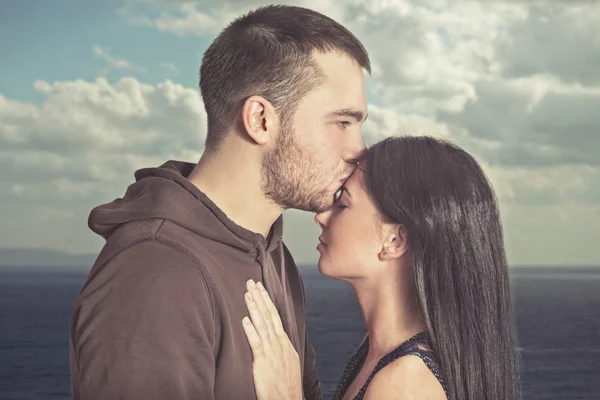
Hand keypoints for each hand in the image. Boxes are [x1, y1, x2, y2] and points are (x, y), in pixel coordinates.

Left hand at [242, 279, 302, 399]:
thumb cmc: (286, 385)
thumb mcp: (288, 361)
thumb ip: (280, 347)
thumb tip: (275, 336)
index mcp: (284, 342)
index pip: (275, 316)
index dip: (267, 301)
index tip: (260, 287)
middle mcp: (279, 344)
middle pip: (269, 315)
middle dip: (260, 297)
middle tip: (251, 282)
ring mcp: (272, 352)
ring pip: (262, 325)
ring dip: (254, 308)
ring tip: (247, 293)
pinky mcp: (263, 363)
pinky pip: (256, 344)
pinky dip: (251, 331)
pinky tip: (244, 320)